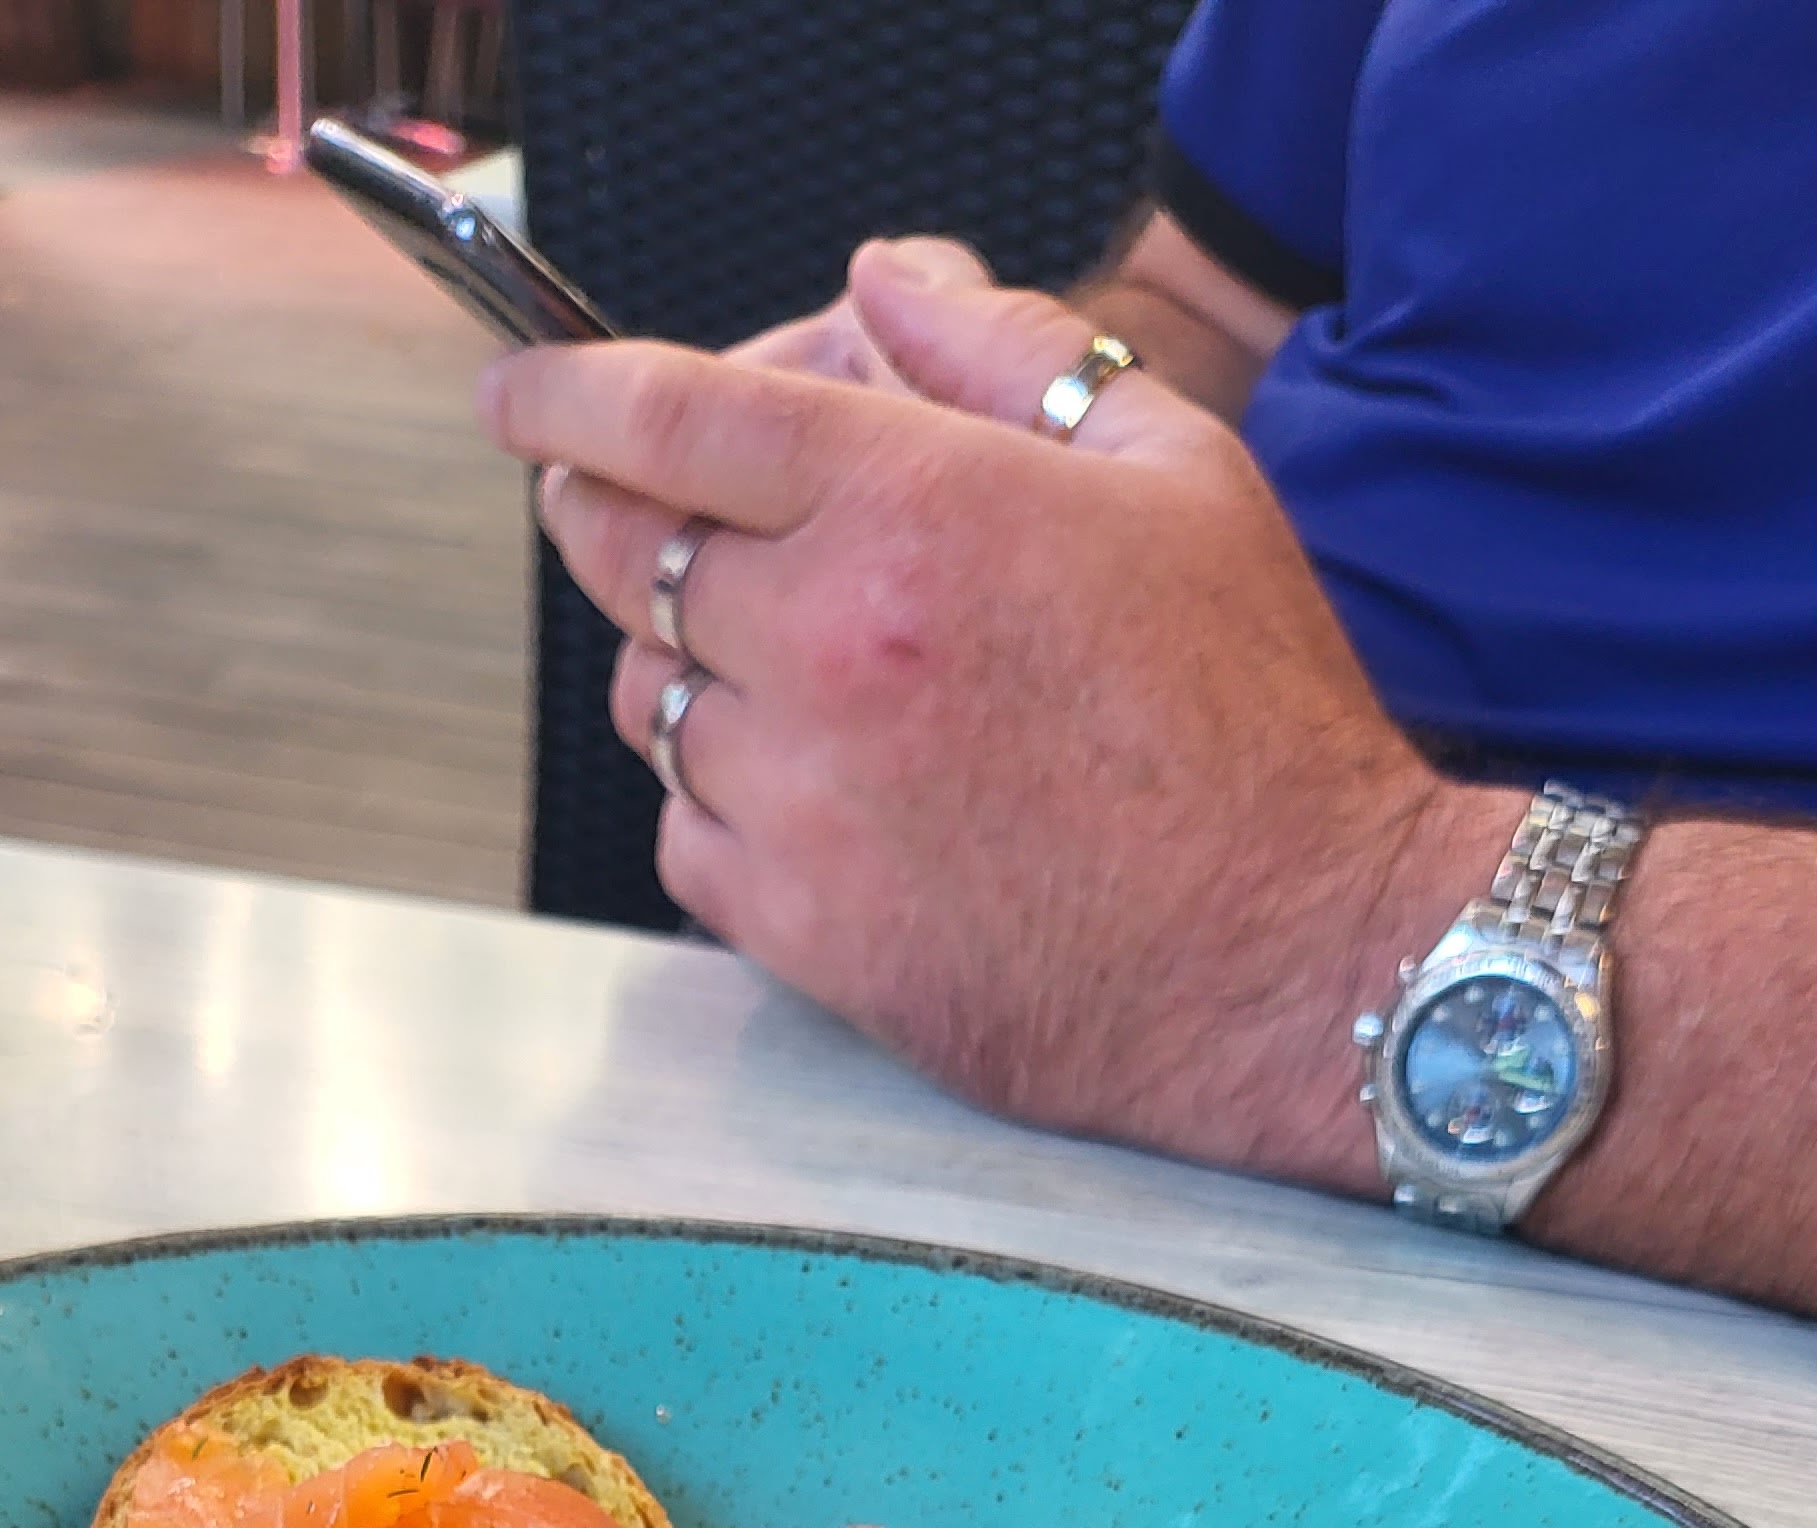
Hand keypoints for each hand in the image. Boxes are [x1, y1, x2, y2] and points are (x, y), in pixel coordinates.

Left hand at [481, 240, 1501, 1182]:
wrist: (1299, 954)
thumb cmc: (1253, 721)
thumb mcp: (1175, 471)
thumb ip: (1011, 354)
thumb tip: (886, 283)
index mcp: (912, 513)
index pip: (666, 421)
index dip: (563, 394)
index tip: (517, 394)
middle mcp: (829, 651)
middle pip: (622, 557)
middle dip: (608, 517)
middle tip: (636, 517)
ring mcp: (803, 800)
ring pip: (650, 705)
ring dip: (689, 674)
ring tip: (794, 678)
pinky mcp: (803, 931)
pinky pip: (686, 841)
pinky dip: (719, 809)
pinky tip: (819, 800)